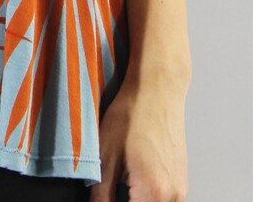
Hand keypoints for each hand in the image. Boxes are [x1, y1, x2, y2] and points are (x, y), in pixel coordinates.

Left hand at [88, 70, 189, 201]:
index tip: (104, 196)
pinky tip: (133, 178)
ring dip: (137, 200)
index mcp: (153, 194)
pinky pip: (163, 200)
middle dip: (125, 200)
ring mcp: (180, 191)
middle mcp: (172, 197)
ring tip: (121, 181)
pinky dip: (147, 197)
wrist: (157, 91)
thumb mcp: (105, 157)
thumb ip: (100, 195)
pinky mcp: (181, 182)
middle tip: (111, 188)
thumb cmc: (132, 116)